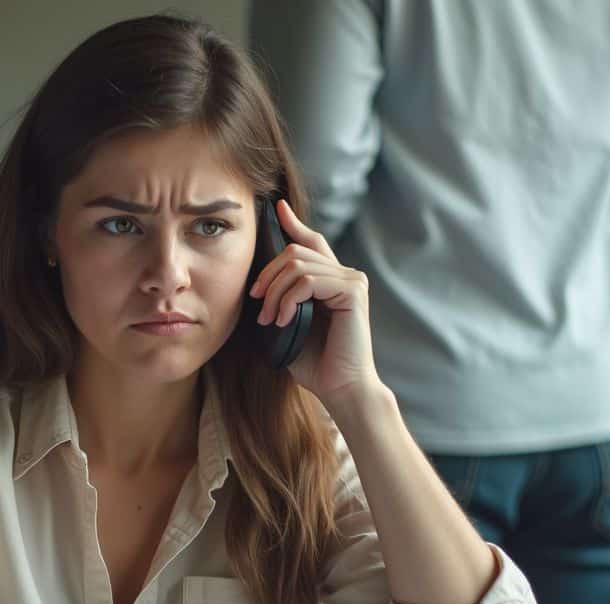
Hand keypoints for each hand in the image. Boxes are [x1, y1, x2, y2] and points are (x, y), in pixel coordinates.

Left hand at [249, 199, 382, 403]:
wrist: (339, 387)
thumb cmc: (314, 362)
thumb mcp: (288, 323)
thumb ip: (281, 297)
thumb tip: (259, 280)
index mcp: (331, 280)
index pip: (311, 242)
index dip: (293, 223)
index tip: (275, 209)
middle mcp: (345, 274)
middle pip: (295, 252)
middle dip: (267, 275)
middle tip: (256, 302)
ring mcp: (352, 280)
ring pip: (298, 265)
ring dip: (274, 292)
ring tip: (268, 318)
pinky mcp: (353, 291)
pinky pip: (309, 281)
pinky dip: (289, 300)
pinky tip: (283, 320)